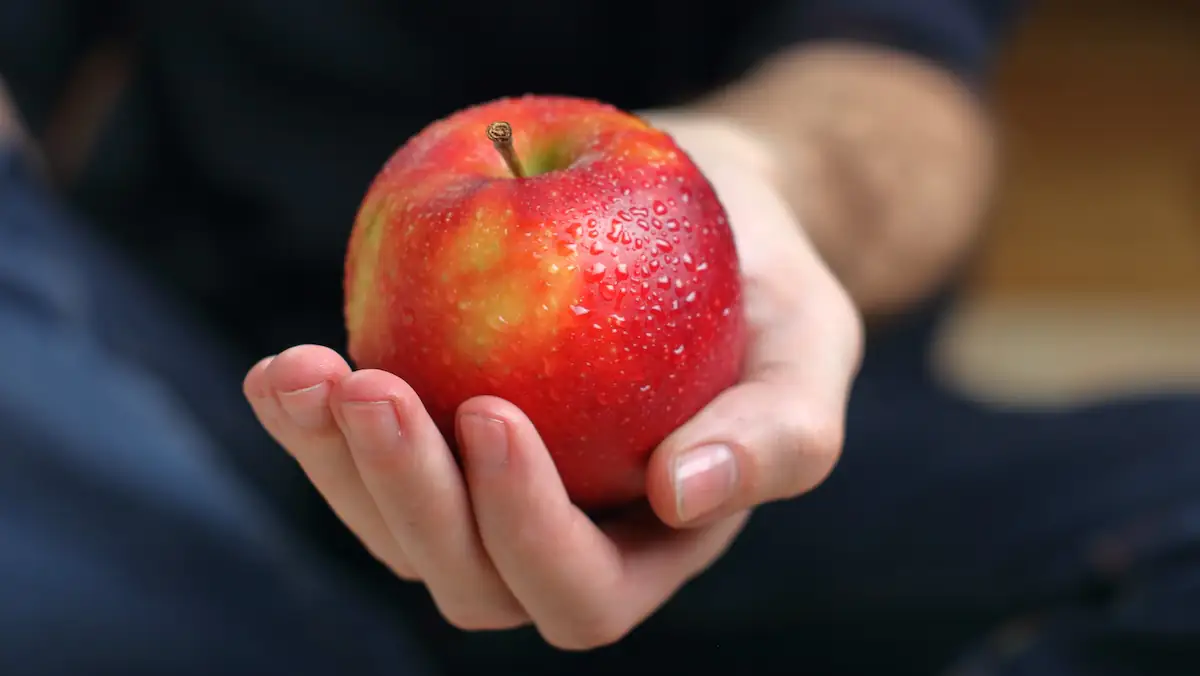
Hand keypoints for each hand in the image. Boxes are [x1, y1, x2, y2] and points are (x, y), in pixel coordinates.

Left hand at [243, 114, 862, 648]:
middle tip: (375, 392)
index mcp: (648, 547)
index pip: (579, 591)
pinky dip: (311, 424)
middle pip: (468, 582)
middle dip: (412, 502)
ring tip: (303, 375)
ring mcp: (483, 494)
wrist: (699, 217)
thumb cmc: (767, 288)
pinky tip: (287, 370)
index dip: (528, 530)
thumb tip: (682, 493)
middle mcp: (557, 538)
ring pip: (395, 534)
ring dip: (337, 468)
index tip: (495, 413)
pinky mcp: (431, 437)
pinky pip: (357, 461)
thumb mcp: (810, 349)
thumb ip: (779, 434)